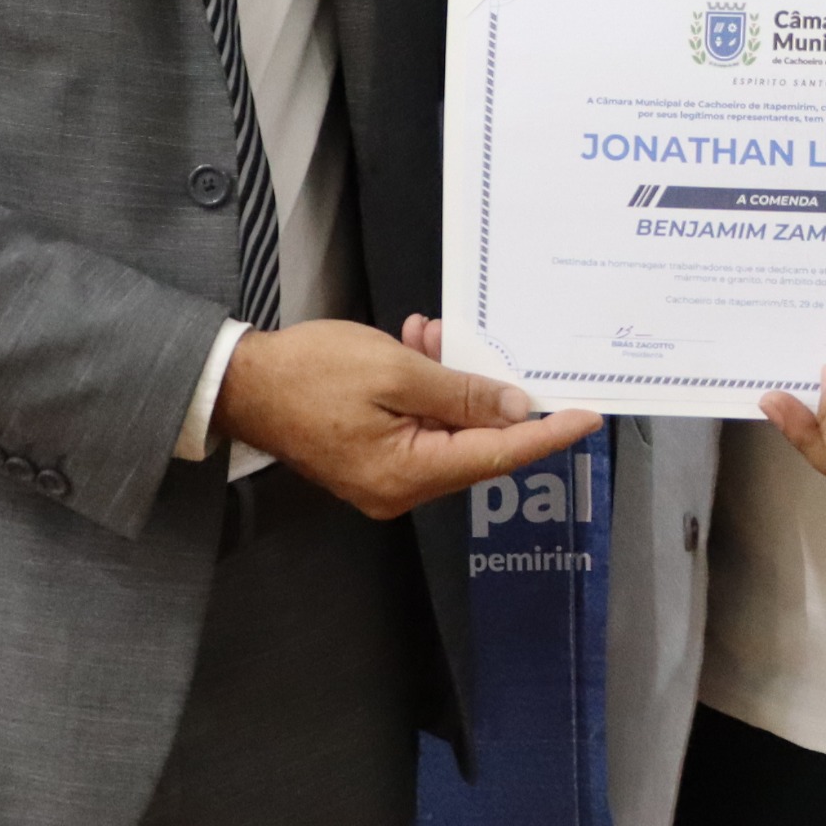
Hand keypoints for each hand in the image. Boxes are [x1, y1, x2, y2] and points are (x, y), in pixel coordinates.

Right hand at [216, 314, 596, 520]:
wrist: (237, 384)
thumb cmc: (308, 373)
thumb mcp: (393, 370)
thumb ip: (458, 391)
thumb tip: (512, 408)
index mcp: (408, 475)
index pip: (498, 455)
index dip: (546, 434)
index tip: (588, 418)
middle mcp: (401, 490)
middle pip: (474, 445)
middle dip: (486, 392)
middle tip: (483, 345)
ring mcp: (384, 480)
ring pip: (447, 431)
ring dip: (450, 382)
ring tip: (432, 335)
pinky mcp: (371, 462)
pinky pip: (418, 428)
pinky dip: (425, 391)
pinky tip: (417, 348)